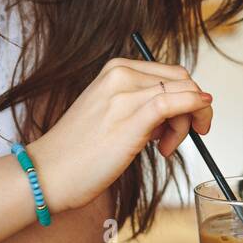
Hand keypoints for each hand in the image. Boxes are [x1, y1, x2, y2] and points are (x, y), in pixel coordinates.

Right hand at [28, 57, 212, 211]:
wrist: (48, 174)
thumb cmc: (80, 150)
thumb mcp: (113, 112)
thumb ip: (142, 103)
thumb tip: (181, 107)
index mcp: (116, 68)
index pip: (172, 73)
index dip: (187, 97)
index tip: (182, 122)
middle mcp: (121, 74)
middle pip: (183, 81)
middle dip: (192, 108)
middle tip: (175, 138)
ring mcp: (125, 94)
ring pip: (185, 93)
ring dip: (187, 123)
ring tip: (164, 148)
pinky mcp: (130, 117)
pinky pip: (176, 102)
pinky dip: (194, 111)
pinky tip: (190, 132)